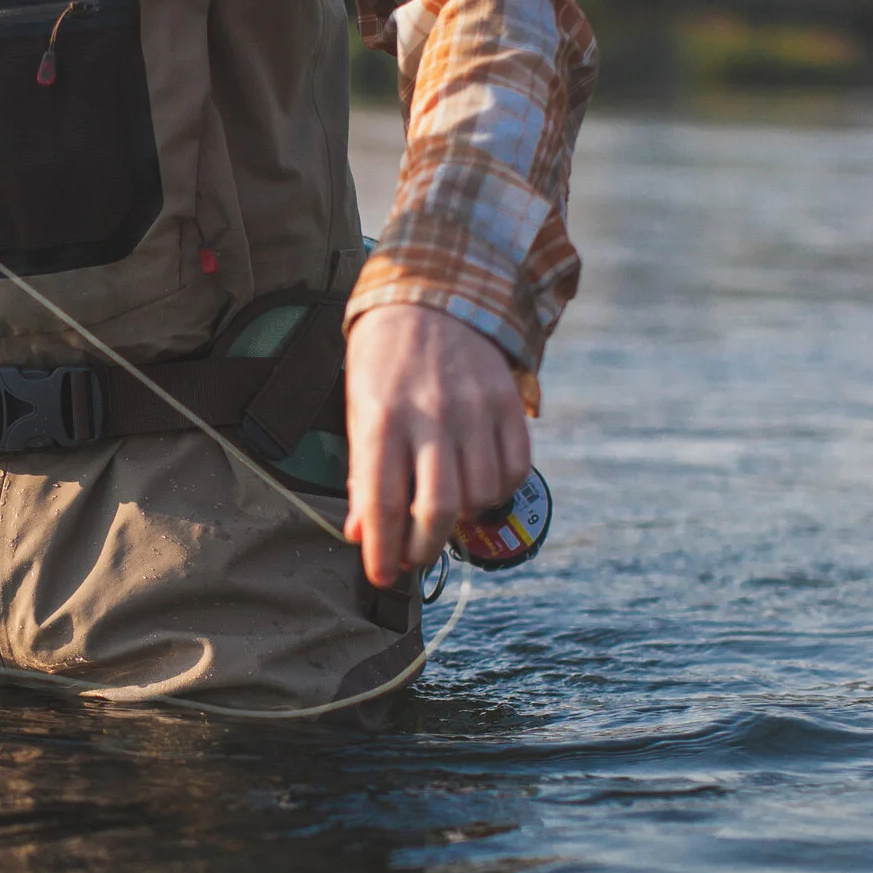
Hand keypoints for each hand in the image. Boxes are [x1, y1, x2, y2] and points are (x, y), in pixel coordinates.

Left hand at [344, 304, 531, 586]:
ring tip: (444, 512)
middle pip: (439, 510)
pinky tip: (478, 486)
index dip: (383, 552)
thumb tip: (363, 535)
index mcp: (381, 421)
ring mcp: (474, 409)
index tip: (381, 576)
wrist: (432, 296)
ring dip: (463, 521)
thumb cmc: (384, 362)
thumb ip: (363, 474)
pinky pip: (514, 469)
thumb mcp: (358, 410)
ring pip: (480, 496)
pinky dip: (498, 491)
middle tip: (413, 557)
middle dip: (424, 549)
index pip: (383, 504)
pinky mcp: (507, 403)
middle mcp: (430, 417)